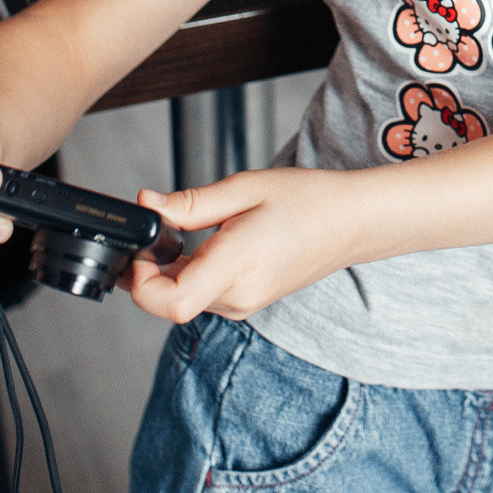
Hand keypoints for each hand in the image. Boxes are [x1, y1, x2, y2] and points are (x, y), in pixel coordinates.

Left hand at [125, 167, 364, 323]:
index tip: (142, 247)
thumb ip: (190, 203)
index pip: (169, 303)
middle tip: (158, 228)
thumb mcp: (245, 188)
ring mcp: (242, 304)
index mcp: (237, 265)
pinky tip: (202, 244)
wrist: (352, 223)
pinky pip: (201, 296)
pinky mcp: (244, 302)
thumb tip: (147, 205)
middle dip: (149, 270)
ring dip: (169, 272)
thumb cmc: (308, 201)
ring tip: (187, 231)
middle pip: (167, 303)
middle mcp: (237, 296)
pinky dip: (188, 274)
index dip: (140, 280)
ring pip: (182, 300)